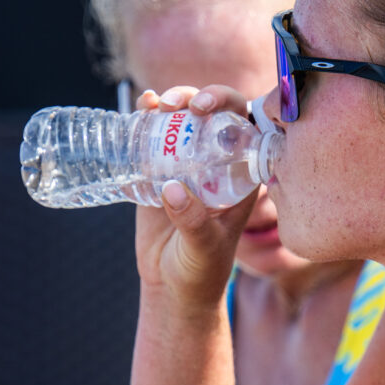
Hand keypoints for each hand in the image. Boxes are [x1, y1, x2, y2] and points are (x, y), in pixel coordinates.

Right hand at [134, 85, 257, 312]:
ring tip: (154, 103)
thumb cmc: (201, 271)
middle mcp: (217, 164)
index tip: (208, 107)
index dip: (232, 106)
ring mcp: (186, 165)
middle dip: (197, 97)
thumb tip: (173, 188)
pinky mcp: (157, 173)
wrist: (171, 288)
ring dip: (170, 103)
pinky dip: (145, 121)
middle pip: (213, 116)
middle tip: (177, 105)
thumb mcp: (203, 248)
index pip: (246, 127)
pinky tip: (139, 110)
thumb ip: (194, 222)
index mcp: (241, 176)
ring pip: (183, 122)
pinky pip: (152, 140)